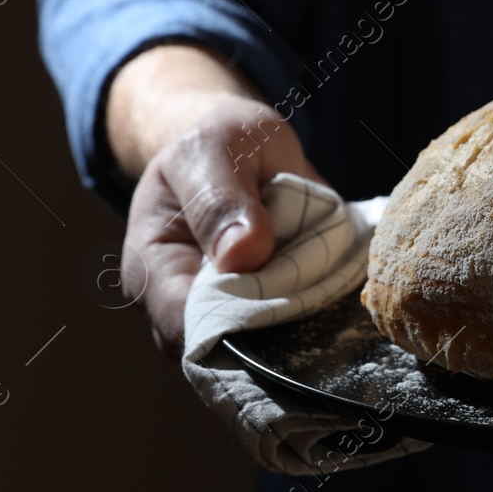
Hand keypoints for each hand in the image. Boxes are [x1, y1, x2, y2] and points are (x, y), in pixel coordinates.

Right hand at [106, 43, 323, 358]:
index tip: (280, 289)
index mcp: (152, 270)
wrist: (244, 143)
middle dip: (276, 325)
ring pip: (268, 345)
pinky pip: (297, 330)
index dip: (231, 321)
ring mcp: (229, 313)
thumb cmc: (216, 144)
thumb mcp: (214, 152)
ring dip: (305, 318)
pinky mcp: (270, 311)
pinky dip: (321, 311)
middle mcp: (185, 305)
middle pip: (229, 348)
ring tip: (330, 276)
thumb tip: (241, 257)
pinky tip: (339, 286)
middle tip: (319, 280)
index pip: (185, 324)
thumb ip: (221, 201)